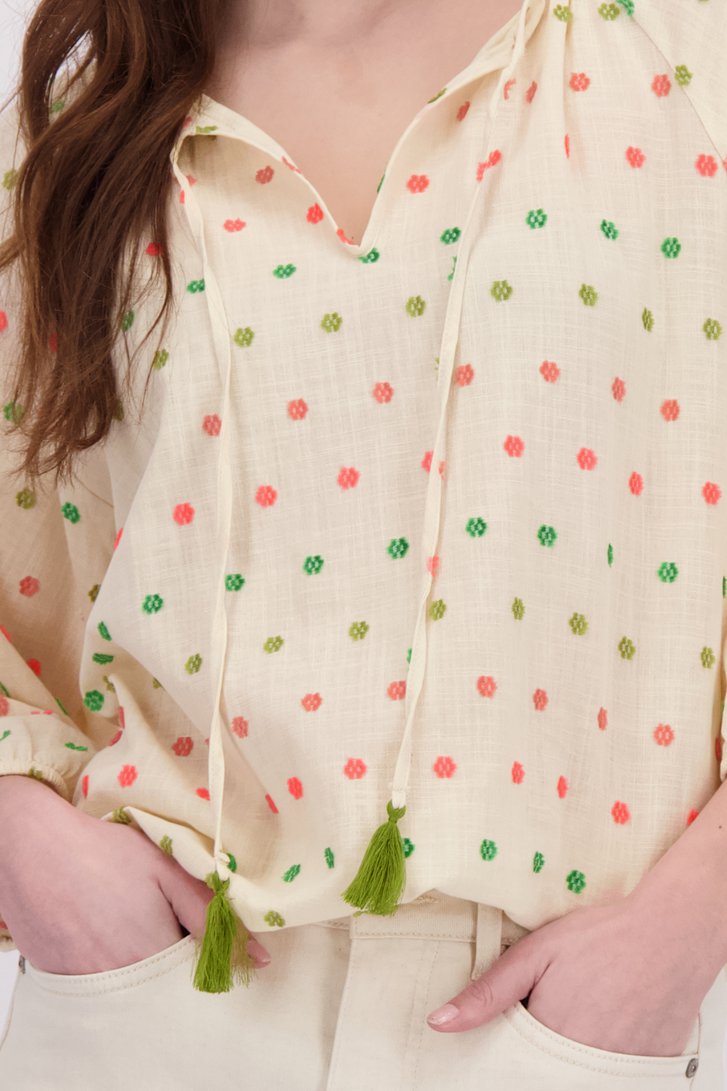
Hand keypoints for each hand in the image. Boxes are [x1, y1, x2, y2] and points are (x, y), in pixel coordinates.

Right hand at [0, 776, 270, 973]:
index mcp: (155, 951)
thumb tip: (257, 956)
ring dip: (142, 965)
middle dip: (175, 964)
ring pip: (133, 991)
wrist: (34, 847)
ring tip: (132, 922)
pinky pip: (99, 988)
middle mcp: (122, 979)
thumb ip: (212, 911)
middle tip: (163, 923)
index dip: (208, 958)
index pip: (199, 979)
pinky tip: (106, 930)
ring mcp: (89, 984)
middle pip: (165, 991)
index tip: (202, 934)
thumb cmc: (103, 851)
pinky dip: (110, 966)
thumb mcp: (166, 869)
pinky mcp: (62, 982)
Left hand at [425, 893, 712, 1055]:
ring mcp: (619, 1070)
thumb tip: (439, 1023)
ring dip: (574, 1047)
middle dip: (543, 1046)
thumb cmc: (603, 936)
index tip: (523, 1017)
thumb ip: (487, 993)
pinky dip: (606, 1051)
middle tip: (560, 1005)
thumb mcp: (535, 954)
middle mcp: (584, 1064)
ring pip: (579, 1071)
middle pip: (548, 1070)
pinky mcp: (648, 1068)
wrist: (671, 932)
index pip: (516, 1064)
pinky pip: (615, 1071)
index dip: (514, 1044)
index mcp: (549, 1038)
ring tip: (586, 1008)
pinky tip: (611, 1017)